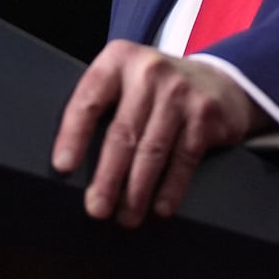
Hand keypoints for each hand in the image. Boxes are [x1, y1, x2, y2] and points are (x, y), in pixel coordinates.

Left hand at [50, 39, 269, 226]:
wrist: (216, 80)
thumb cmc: (155, 90)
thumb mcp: (125, 81)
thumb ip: (103, 105)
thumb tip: (71, 163)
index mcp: (118, 61)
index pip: (89, 100)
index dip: (73, 135)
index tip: (62, 166)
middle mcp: (149, 72)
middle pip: (122, 133)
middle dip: (107, 177)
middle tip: (96, 208)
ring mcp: (180, 93)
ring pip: (153, 150)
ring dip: (137, 191)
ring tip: (126, 217)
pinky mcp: (205, 115)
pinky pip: (184, 159)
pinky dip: (171, 188)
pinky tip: (159, 208)